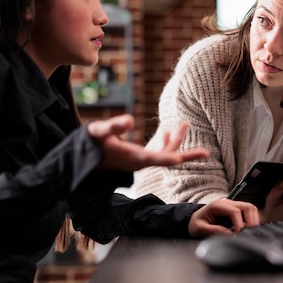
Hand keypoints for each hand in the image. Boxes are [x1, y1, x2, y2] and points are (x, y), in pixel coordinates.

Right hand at [87, 115, 209, 171]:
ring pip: (163, 155)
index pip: (161, 159)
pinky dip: (163, 144)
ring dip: (175, 141)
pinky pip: (156, 154)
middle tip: (203, 148)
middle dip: (184, 150)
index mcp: (135, 159)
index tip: (196, 156)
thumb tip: (129, 119)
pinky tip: (164, 133)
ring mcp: (139, 163)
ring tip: (184, 125)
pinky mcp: (136, 160)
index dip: (178, 156)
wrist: (79, 162)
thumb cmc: (88, 145)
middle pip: (168, 159)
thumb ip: (113, 127)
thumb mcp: (98, 132)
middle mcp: (140, 163)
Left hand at [188, 199, 259, 236]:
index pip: (235, 211)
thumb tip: (229, 234)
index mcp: (218, 205)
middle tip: (250, 232)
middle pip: (247, 206)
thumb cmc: (196, 223)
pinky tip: (248, 230)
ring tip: (251, 232)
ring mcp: (233, 207)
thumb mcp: (199, 228)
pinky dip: (252, 221)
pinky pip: (249, 214)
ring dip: (254, 220)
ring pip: (250, 209)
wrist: (194, 220)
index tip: (239, 234)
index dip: (239, 223)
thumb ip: (213, 230)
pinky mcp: (237, 212)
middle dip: (251, 220)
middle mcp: (228, 204)